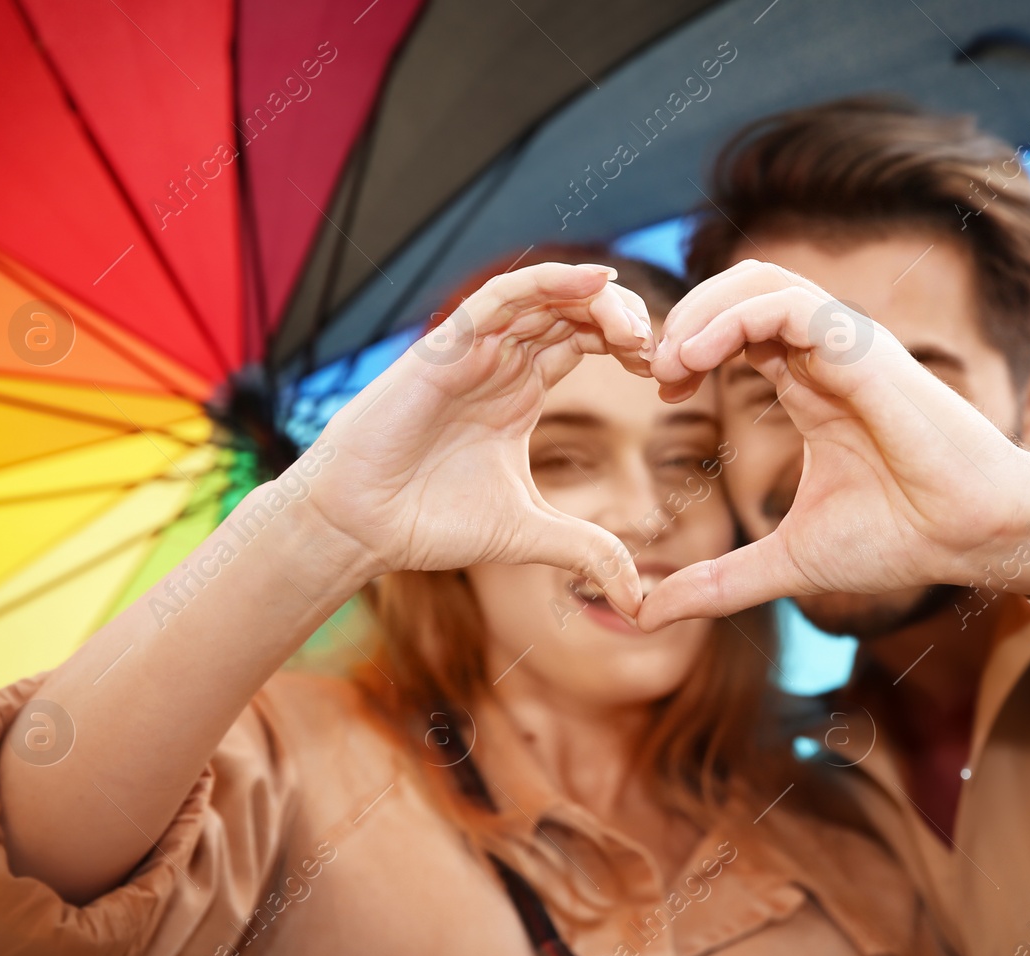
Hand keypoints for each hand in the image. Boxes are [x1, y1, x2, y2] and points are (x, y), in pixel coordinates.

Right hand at [303, 262, 655, 616]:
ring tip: (637, 327)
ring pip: (546, 297)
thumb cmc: (430, 522)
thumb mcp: (530, 535)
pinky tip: (595, 282)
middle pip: (574, 312)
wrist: (362, 525)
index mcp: (520, 393)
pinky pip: (503, 297)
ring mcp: (474, 350)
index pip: (585, 342)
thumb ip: (587, 551)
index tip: (667, 375)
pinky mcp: (447, 346)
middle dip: (623, 321)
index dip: (630, 347)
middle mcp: (500, 362)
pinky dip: (550, 281)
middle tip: (662, 352)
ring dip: (597, 302)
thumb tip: (639, 600)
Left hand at [638, 260, 1029, 628]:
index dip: (689, 344)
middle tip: (651, 368)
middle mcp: (827, 355)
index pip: (738, 328)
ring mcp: (847, 346)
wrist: (973, 538)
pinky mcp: (863, 351)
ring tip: (668, 362)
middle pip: (741, 288)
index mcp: (812, 385)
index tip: (661, 388)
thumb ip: (718, 584)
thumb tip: (648, 616)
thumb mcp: (787, 563)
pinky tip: (696, 361)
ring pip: (761, 281)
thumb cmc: (902, 539)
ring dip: (702, 310)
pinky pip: (788, 306)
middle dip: (685, 316)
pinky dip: (732, 320)